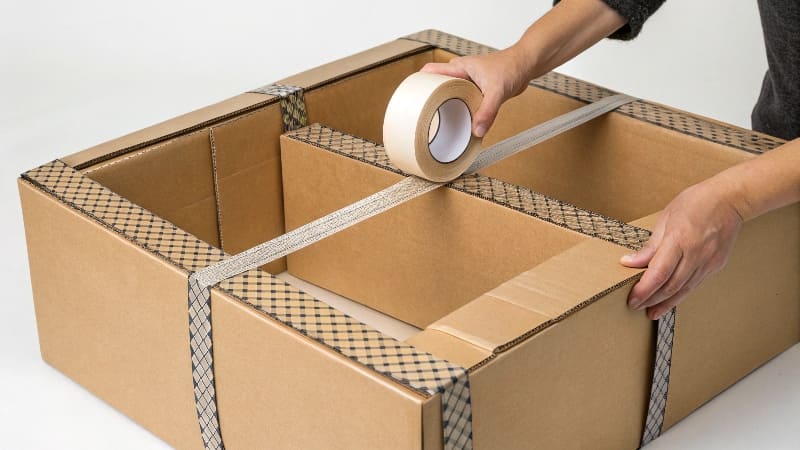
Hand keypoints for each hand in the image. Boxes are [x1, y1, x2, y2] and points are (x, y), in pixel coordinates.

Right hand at [421, 48, 531, 137]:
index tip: (412, 98)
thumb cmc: (512, 66)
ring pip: (450, 94)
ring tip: (441, 121)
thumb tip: (477, 131)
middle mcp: (460, 74)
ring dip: (447, 106)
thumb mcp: (497, 91)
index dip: (418, 83)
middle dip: (430, 99)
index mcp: (458, 67)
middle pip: (436, 85)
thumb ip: (487, 112)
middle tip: (426, 115)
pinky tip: (461, 120)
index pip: (429, 71)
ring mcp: (468, 82)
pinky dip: (461, 109)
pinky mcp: (477, 90)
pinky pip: (464, 100)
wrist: (527, 65)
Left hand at [621, 177, 743, 319]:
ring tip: (651, 312)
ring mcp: (708, 261)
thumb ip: (650, 245)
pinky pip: (694, 284)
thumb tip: (630, 262)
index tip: (632, 299)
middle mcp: (696, 254)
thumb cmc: (696, 202)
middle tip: (635, 307)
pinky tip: (670, 300)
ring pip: (684, 289)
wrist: (731, 199)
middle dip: (651, 300)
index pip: (659, 272)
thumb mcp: (666, 218)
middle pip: (671, 285)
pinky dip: (680, 294)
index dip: (644, 289)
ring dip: (666, 303)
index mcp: (680, 239)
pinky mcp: (715, 265)